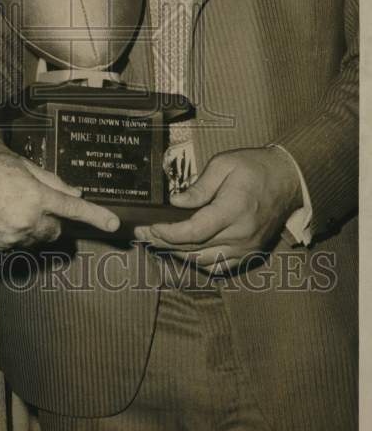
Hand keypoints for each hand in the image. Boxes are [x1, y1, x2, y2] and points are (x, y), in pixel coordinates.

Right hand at [0, 135, 119, 250]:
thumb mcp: (16, 161)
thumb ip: (47, 178)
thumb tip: (70, 190)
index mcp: (36, 196)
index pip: (74, 208)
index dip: (96, 216)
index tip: (114, 224)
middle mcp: (28, 221)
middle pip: (55, 229)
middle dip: (52, 218)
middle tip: (36, 201)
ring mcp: (13, 237)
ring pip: (35, 238)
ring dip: (33, 226)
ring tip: (9, 205)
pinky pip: (15, 243)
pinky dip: (12, 232)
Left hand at [133, 146, 301, 273]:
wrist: (289, 180)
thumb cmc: (255, 167)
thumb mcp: (224, 165)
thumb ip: (199, 187)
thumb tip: (174, 202)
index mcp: (234, 210)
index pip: (194, 232)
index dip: (168, 233)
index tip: (149, 227)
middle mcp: (241, 235)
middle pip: (194, 250)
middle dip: (164, 243)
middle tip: (142, 233)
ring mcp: (247, 248)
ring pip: (204, 262)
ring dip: (177, 255)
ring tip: (156, 241)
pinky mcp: (250, 253)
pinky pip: (219, 266)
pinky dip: (197, 262)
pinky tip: (181, 250)